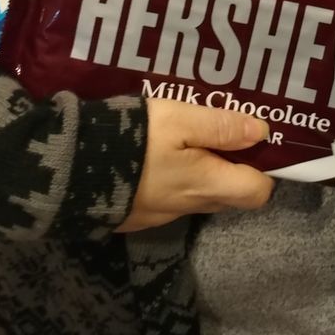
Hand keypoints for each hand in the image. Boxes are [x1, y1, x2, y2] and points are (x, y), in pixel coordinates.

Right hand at [115, 99, 273, 231]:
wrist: (70, 169)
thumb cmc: (133, 140)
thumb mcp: (179, 120)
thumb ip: (220, 127)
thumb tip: (262, 133)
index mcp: (206, 185)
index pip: (258, 193)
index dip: (264, 169)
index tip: (255, 142)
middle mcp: (189, 206)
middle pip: (230, 196)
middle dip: (233, 168)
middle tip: (222, 133)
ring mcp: (160, 214)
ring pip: (198, 196)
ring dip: (201, 172)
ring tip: (189, 138)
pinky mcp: (136, 214)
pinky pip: (169, 198)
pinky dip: (172, 179)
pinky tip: (157, 155)